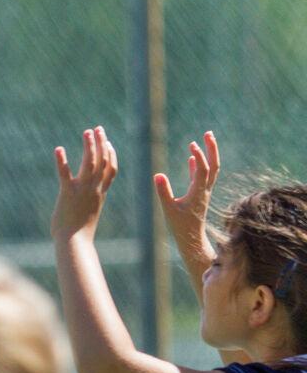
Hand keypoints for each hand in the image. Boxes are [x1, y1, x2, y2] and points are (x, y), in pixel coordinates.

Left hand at [52, 126, 118, 238]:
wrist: (74, 243)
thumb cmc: (79, 235)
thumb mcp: (87, 215)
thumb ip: (88, 206)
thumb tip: (85, 208)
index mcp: (100, 194)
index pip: (110, 170)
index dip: (110, 155)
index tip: (108, 142)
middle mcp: (94, 189)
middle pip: (103, 161)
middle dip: (101, 143)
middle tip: (98, 129)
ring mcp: (82, 190)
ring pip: (90, 163)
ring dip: (89, 146)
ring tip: (87, 132)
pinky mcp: (67, 193)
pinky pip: (65, 174)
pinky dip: (62, 161)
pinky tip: (58, 149)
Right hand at [154, 131, 218, 251]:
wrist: (192, 239)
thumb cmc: (180, 226)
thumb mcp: (168, 209)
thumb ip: (164, 192)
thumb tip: (158, 175)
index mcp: (198, 192)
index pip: (203, 170)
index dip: (199, 157)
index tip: (192, 145)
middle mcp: (205, 190)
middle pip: (213, 165)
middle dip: (211, 149)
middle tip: (208, 133)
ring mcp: (203, 191)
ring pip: (210, 169)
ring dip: (209, 154)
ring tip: (204, 139)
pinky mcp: (199, 194)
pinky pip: (202, 176)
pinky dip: (198, 165)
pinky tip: (191, 159)